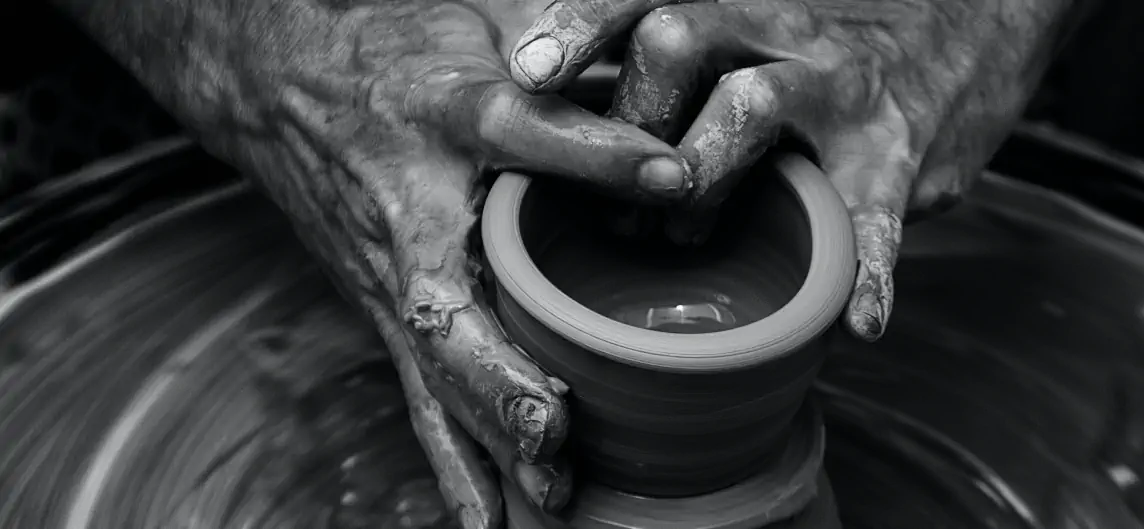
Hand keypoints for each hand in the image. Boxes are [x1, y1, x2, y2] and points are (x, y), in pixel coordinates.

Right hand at [147, 1, 690, 526]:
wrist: (282, 84)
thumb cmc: (396, 55)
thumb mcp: (479, 29)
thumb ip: (561, 55)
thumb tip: (666, 64)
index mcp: (441, 115)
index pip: (521, 131)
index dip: (594, 150)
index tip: (673, 173)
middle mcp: (411, 208)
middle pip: (449, 300)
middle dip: (500, 369)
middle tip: (555, 428)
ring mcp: (391, 272)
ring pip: (432, 368)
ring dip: (485, 438)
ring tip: (545, 498)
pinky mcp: (388, 311)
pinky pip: (419, 394)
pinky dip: (454, 465)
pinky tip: (486, 524)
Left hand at [506, 0, 1083, 340]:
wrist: (981, 20)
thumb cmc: (835, 40)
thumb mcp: (761, 23)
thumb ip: (689, 60)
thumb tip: (575, 116)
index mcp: (737, 1)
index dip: (583, 26)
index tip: (530, 69)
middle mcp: (781, 31)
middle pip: (677, 39)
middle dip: (628, 121)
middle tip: (604, 196)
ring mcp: (840, 90)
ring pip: (752, 106)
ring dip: (700, 179)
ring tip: (677, 239)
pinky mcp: (899, 154)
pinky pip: (875, 217)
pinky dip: (865, 274)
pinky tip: (859, 323)